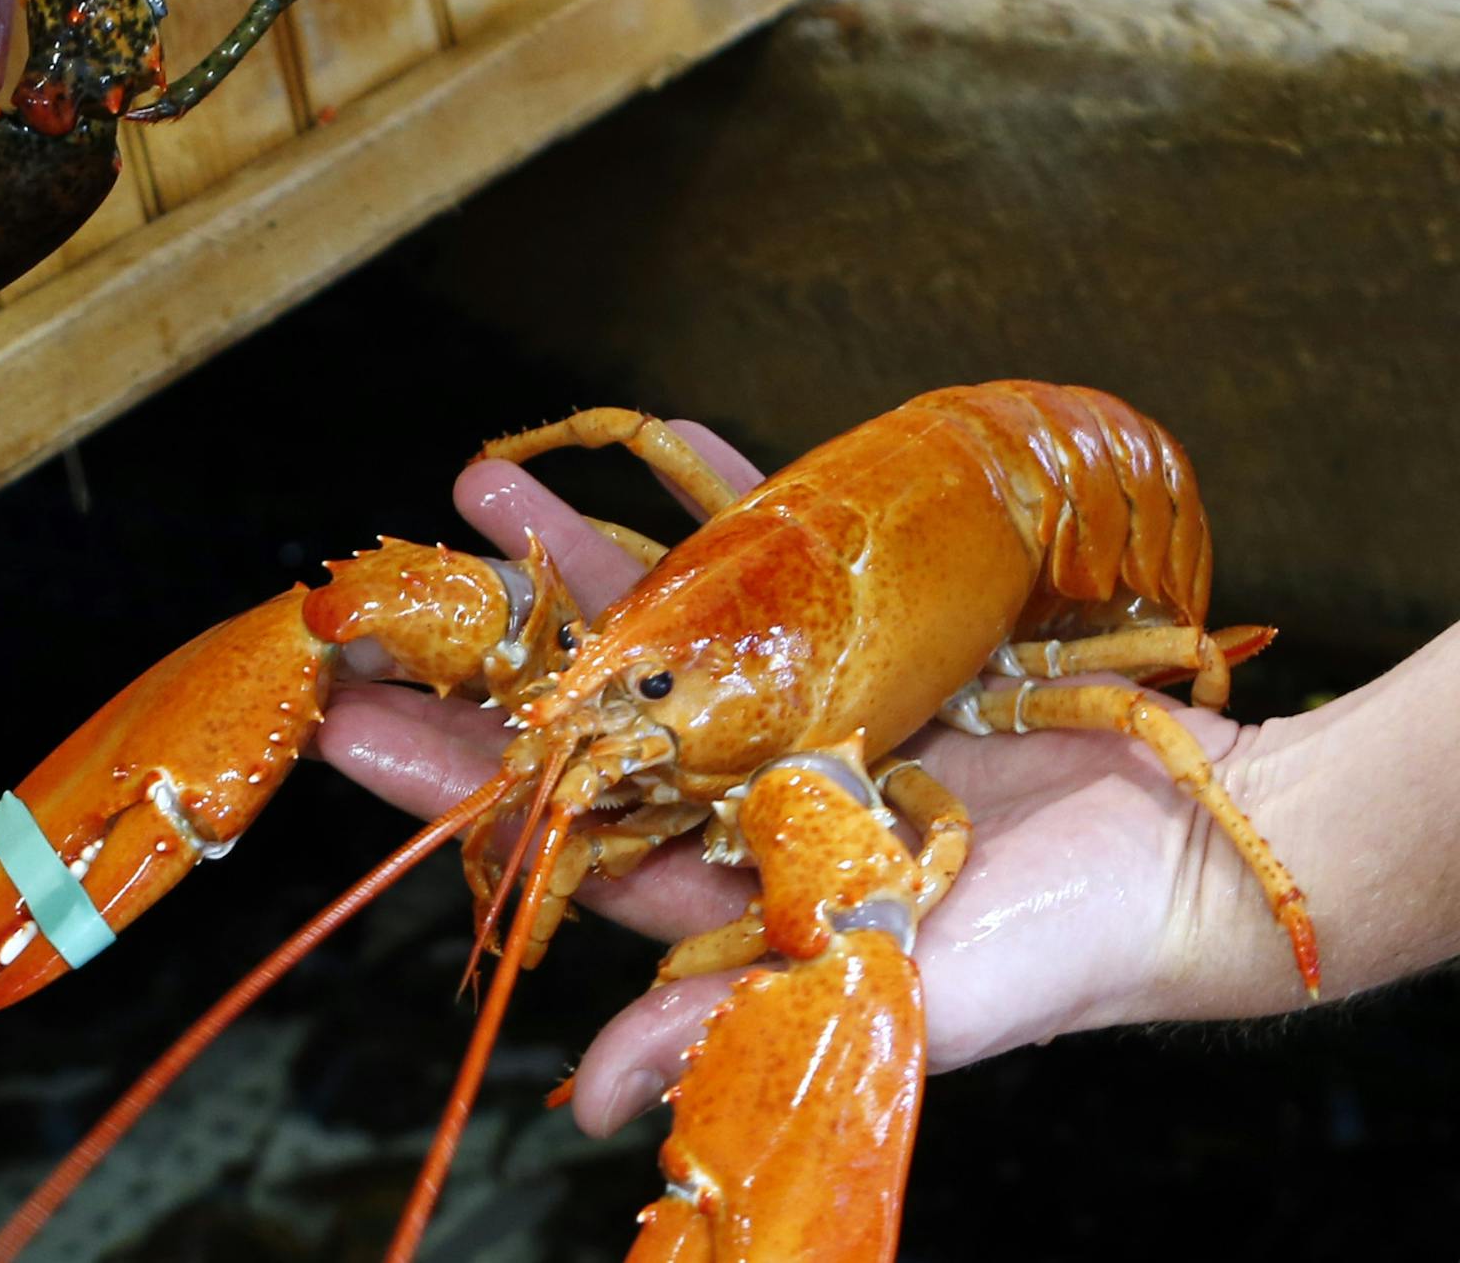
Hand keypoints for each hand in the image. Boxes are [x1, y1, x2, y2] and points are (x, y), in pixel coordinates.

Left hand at [314, 424, 1260, 1138]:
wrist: (1186, 853)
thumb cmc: (1048, 945)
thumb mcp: (891, 991)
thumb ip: (737, 1020)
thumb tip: (589, 1100)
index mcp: (730, 870)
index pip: (560, 824)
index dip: (455, 780)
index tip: (351, 726)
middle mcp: (745, 778)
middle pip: (585, 710)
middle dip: (483, 648)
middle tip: (376, 590)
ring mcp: (801, 695)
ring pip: (661, 616)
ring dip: (573, 549)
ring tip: (480, 481)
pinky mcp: (870, 628)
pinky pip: (782, 547)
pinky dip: (725, 491)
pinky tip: (654, 436)